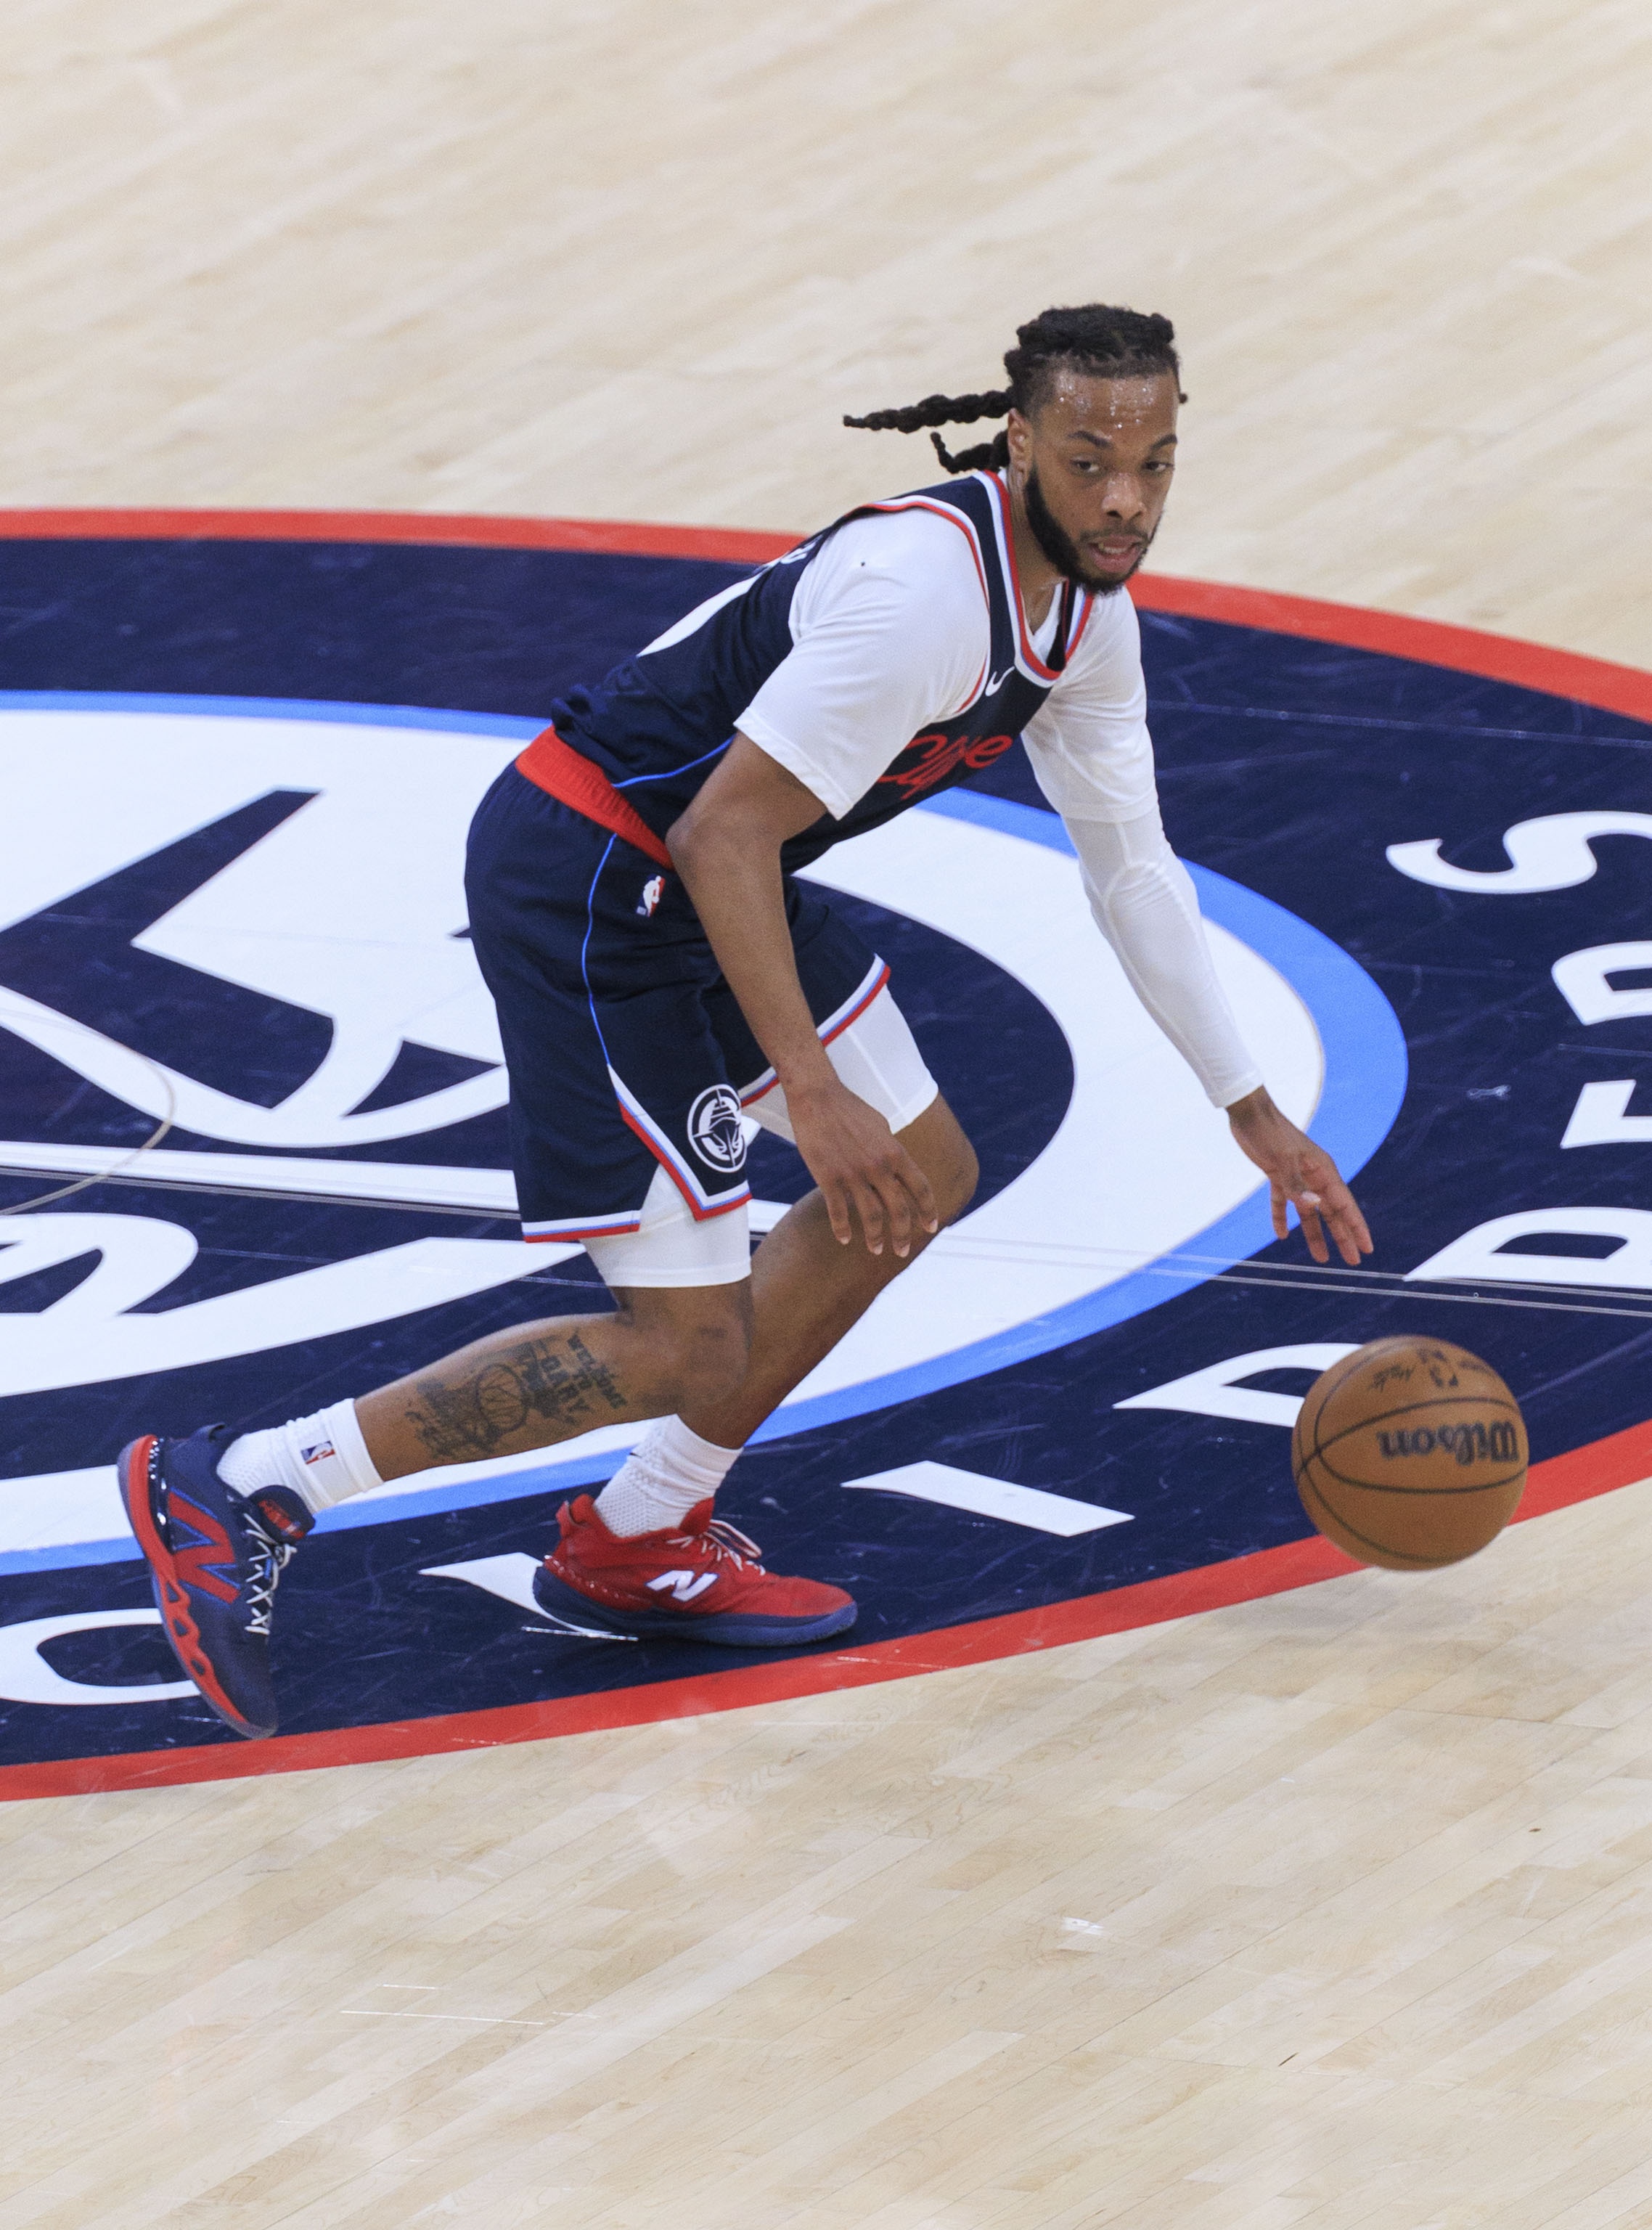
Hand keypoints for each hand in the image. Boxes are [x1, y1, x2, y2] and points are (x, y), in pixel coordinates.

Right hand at [786, 1074, 938, 1257]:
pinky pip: (838, 1211)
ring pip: (871, 1216)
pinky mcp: (828, 1177)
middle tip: (902, 1251)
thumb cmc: (850, 1109)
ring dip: (876, 1238)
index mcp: (895, 1152)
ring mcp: (853, 1173)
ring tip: (877, 1250)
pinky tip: (845, 1239)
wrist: (817, 1097)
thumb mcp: (881, 1127)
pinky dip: (842, 1229)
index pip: (920, 1188)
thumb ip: (892, 1152)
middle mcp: (878, 1166)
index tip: (931, 1227)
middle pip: (899, 1210)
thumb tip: (899, 1172)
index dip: (929, 1211)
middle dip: (903, 1235)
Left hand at [1226, 1086, 1371, 1266]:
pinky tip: (1282, 1234)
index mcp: (1322, 1170)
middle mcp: (1313, 1175)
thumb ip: (1296, 1184)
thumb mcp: (1282, 1159)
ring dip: (1315, 1234)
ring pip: (1309, 1211)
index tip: (1367, 1248)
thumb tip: (1314, 1206)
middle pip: (1332, 1212)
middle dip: (1342, 1237)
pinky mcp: (1276, 1174)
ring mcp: (1295, 1175)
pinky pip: (1283, 1201)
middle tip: (1352, 1261)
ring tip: (1321, 1258)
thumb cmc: (1269, 1131)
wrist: (1248, 1112)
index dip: (1356, 1227)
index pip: (1345, 1205)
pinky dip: (1282, 1217)